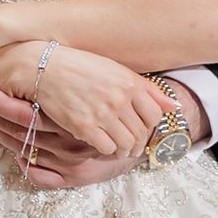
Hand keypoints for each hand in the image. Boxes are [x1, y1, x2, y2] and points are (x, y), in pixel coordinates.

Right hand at [0, 48, 169, 165]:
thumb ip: (147, 89)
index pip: (155, 115)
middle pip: (142, 132)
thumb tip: (173, 107)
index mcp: (130, 82)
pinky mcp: (83, 125)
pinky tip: (101, 144)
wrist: (43, 67)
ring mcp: (102, 112)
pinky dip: (107, 150)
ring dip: (124, 149)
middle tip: (131, 144)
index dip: (151, 127)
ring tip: (118, 148)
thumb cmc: (80, 66)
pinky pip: (106, 148)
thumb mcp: (116, 70)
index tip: (142, 130)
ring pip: (126, 143)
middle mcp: (119, 98)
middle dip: (138, 142)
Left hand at [0, 88, 140, 190]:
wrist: (147, 139)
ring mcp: (69, 165)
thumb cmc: (119, 107)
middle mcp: (70, 146)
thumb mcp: (108, 87)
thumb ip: (78, 82)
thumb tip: (52, 55)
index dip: (5, 108)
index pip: (29, 118)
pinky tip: (9, 150)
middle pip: (20, 134)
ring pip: (24, 151)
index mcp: (75, 122)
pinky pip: (39, 175)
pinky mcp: (72, 179)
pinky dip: (22, 163)